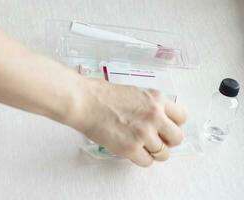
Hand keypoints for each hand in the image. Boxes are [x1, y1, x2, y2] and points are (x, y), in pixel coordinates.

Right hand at [71, 79, 186, 166]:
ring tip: (141, 146)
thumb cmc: (101, 95)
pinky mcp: (131, 148)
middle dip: (167, 141)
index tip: (166, 128)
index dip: (173, 125)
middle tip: (156, 140)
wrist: (84, 101)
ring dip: (153, 152)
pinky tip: (131, 151)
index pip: (182, 117)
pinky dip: (140, 159)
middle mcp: (155, 116)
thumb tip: (156, 119)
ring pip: (163, 154)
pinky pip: (147, 162)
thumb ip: (149, 105)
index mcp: (156, 99)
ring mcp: (144, 133)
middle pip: (177, 138)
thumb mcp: (134, 92)